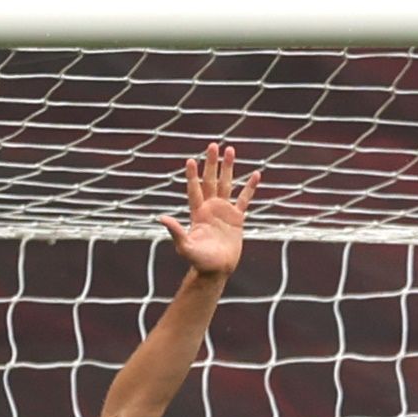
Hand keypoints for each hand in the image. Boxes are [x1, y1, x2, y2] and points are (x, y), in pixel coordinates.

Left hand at [157, 143, 258, 280]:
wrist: (216, 271)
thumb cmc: (200, 261)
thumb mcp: (186, 247)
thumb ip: (176, 232)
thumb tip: (161, 218)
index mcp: (198, 213)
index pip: (195, 190)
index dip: (192, 176)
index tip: (191, 160)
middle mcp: (210, 208)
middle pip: (211, 180)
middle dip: (211, 163)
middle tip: (212, 145)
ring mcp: (224, 211)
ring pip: (227, 184)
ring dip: (228, 168)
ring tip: (230, 150)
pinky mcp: (237, 218)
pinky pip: (244, 199)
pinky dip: (250, 187)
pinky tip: (255, 174)